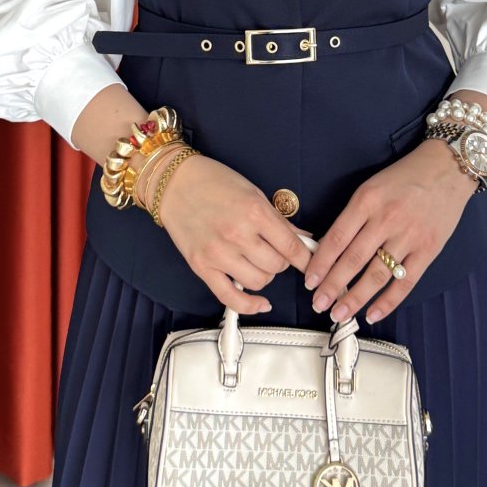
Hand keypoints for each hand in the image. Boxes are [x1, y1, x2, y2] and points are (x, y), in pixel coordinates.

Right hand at [154, 151, 313, 314]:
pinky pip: (230, 297)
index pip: (291, 246)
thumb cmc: (213, 181)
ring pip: (259, 281)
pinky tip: (261, 303)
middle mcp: (238, 234)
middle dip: (283, 261)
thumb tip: (303, 239)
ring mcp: (219, 253)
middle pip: (277, 265)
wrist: (174, 182)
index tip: (311, 262)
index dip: (306, 257)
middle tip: (276, 251)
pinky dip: (249, 305)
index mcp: (254, 212)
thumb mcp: (253, 192)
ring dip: (266, 275)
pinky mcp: (202, 267)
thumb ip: (278, 219)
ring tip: (259, 262)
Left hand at [303, 139, 478, 325]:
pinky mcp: (428, 249)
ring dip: (355, 298)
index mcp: (367, 200)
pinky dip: (388, 302)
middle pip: (353, 260)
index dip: (320, 263)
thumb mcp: (372, 186)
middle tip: (318, 304)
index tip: (309, 280)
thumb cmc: (406, 176)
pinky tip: (372, 313)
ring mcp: (409, 236)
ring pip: (376, 275)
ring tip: (339, 314)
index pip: (337, 238)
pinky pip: (405, 282)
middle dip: (332, 286)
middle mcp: (386, 219)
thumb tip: (331, 248)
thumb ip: (353, 215)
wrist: (447, 169)